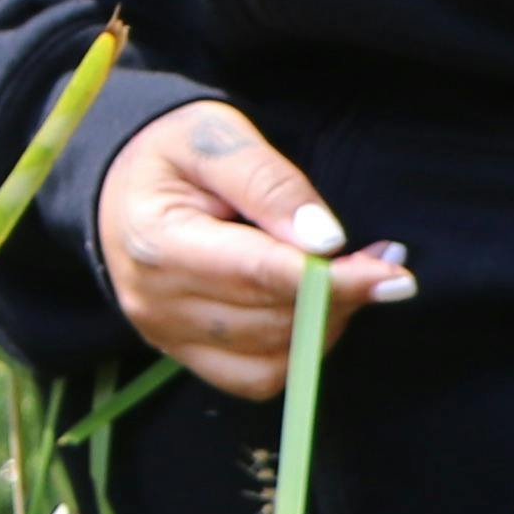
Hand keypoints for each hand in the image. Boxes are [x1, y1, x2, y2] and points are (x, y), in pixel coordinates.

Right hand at [96, 101, 412, 399]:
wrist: (119, 184)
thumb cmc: (173, 152)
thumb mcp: (216, 136)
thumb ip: (269, 182)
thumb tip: (326, 239)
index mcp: (157, 241)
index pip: (258, 274)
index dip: (334, 280)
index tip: (393, 274)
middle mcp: (156, 301)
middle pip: (271, 319)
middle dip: (341, 295)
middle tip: (384, 259)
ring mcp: (166, 335)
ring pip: (272, 355)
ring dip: (326, 322)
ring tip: (351, 276)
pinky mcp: (183, 354)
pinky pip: (256, 378)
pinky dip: (298, 351)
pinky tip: (316, 309)